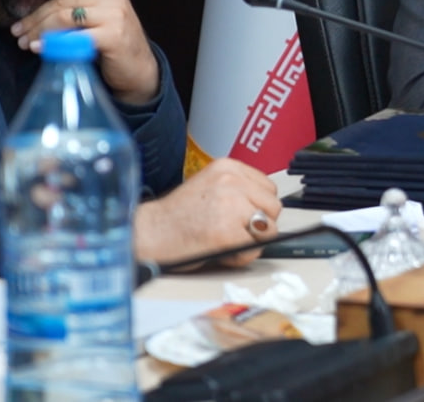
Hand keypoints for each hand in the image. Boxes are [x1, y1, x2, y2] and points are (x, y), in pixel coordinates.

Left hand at [12, 0, 158, 102]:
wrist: (137, 66)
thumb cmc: (110, 38)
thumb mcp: (96, 11)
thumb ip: (74, 1)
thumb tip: (31, 3)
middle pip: (61, 2)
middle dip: (34, 17)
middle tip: (17, 31)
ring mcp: (114, 13)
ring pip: (64, 17)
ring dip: (39, 31)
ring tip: (25, 42)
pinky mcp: (113, 35)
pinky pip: (73, 37)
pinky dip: (53, 44)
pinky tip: (40, 49)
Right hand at [133, 159, 282, 266]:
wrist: (150, 233)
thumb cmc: (177, 216)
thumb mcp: (210, 187)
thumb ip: (238, 191)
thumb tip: (266, 210)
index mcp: (228, 167)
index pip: (268, 188)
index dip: (258, 208)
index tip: (242, 217)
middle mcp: (231, 181)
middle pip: (273, 207)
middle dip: (259, 225)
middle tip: (233, 231)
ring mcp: (230, 206)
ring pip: (269, 229)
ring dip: (252, 242)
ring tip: (226, 241)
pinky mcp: (227, 233)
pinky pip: (253, 249)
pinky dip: (241, 257)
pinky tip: (221, 251)